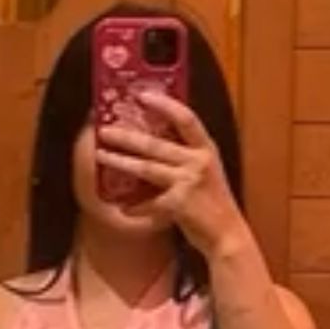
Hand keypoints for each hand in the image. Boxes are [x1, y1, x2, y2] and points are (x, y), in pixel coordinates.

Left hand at [98, 93, 246, 256]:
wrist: (228, 234)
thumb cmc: (214, 202)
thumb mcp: (206, 170)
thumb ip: (187, 155)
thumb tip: (153, 140)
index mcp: (206, 149)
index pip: (186, 118)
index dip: (165, 105)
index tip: (142, 95)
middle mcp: (198, 162)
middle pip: (156, 143)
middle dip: (127, 135)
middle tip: (104, 129)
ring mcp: (189, 182)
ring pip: (147, 168)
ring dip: (121, 161)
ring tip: (101, 155)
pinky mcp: (180, 204)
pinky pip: (150, 202)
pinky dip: (136, 206)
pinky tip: (124, 208)